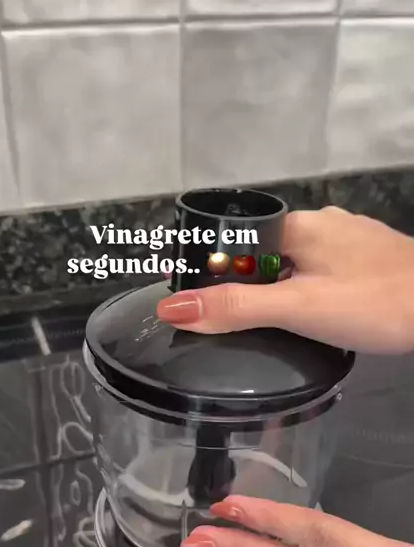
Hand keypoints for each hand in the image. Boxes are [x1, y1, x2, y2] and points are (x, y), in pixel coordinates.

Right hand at [157, 207, 413, 353]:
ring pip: (296, 261)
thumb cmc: (374, 302)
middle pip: (263, 251)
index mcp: (297, 226)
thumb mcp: (297, 309)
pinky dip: (307, 288)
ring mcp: (350, 239)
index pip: (234, 241)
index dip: (209, 268)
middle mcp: (322, 223)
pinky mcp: (370, 259)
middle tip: (231, 319)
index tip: (193, 297)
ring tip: (271, 323)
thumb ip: (235, 308)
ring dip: (277, 286)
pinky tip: (315, 314)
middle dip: (243, 280)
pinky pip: (323, 269)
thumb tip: (171, 308)